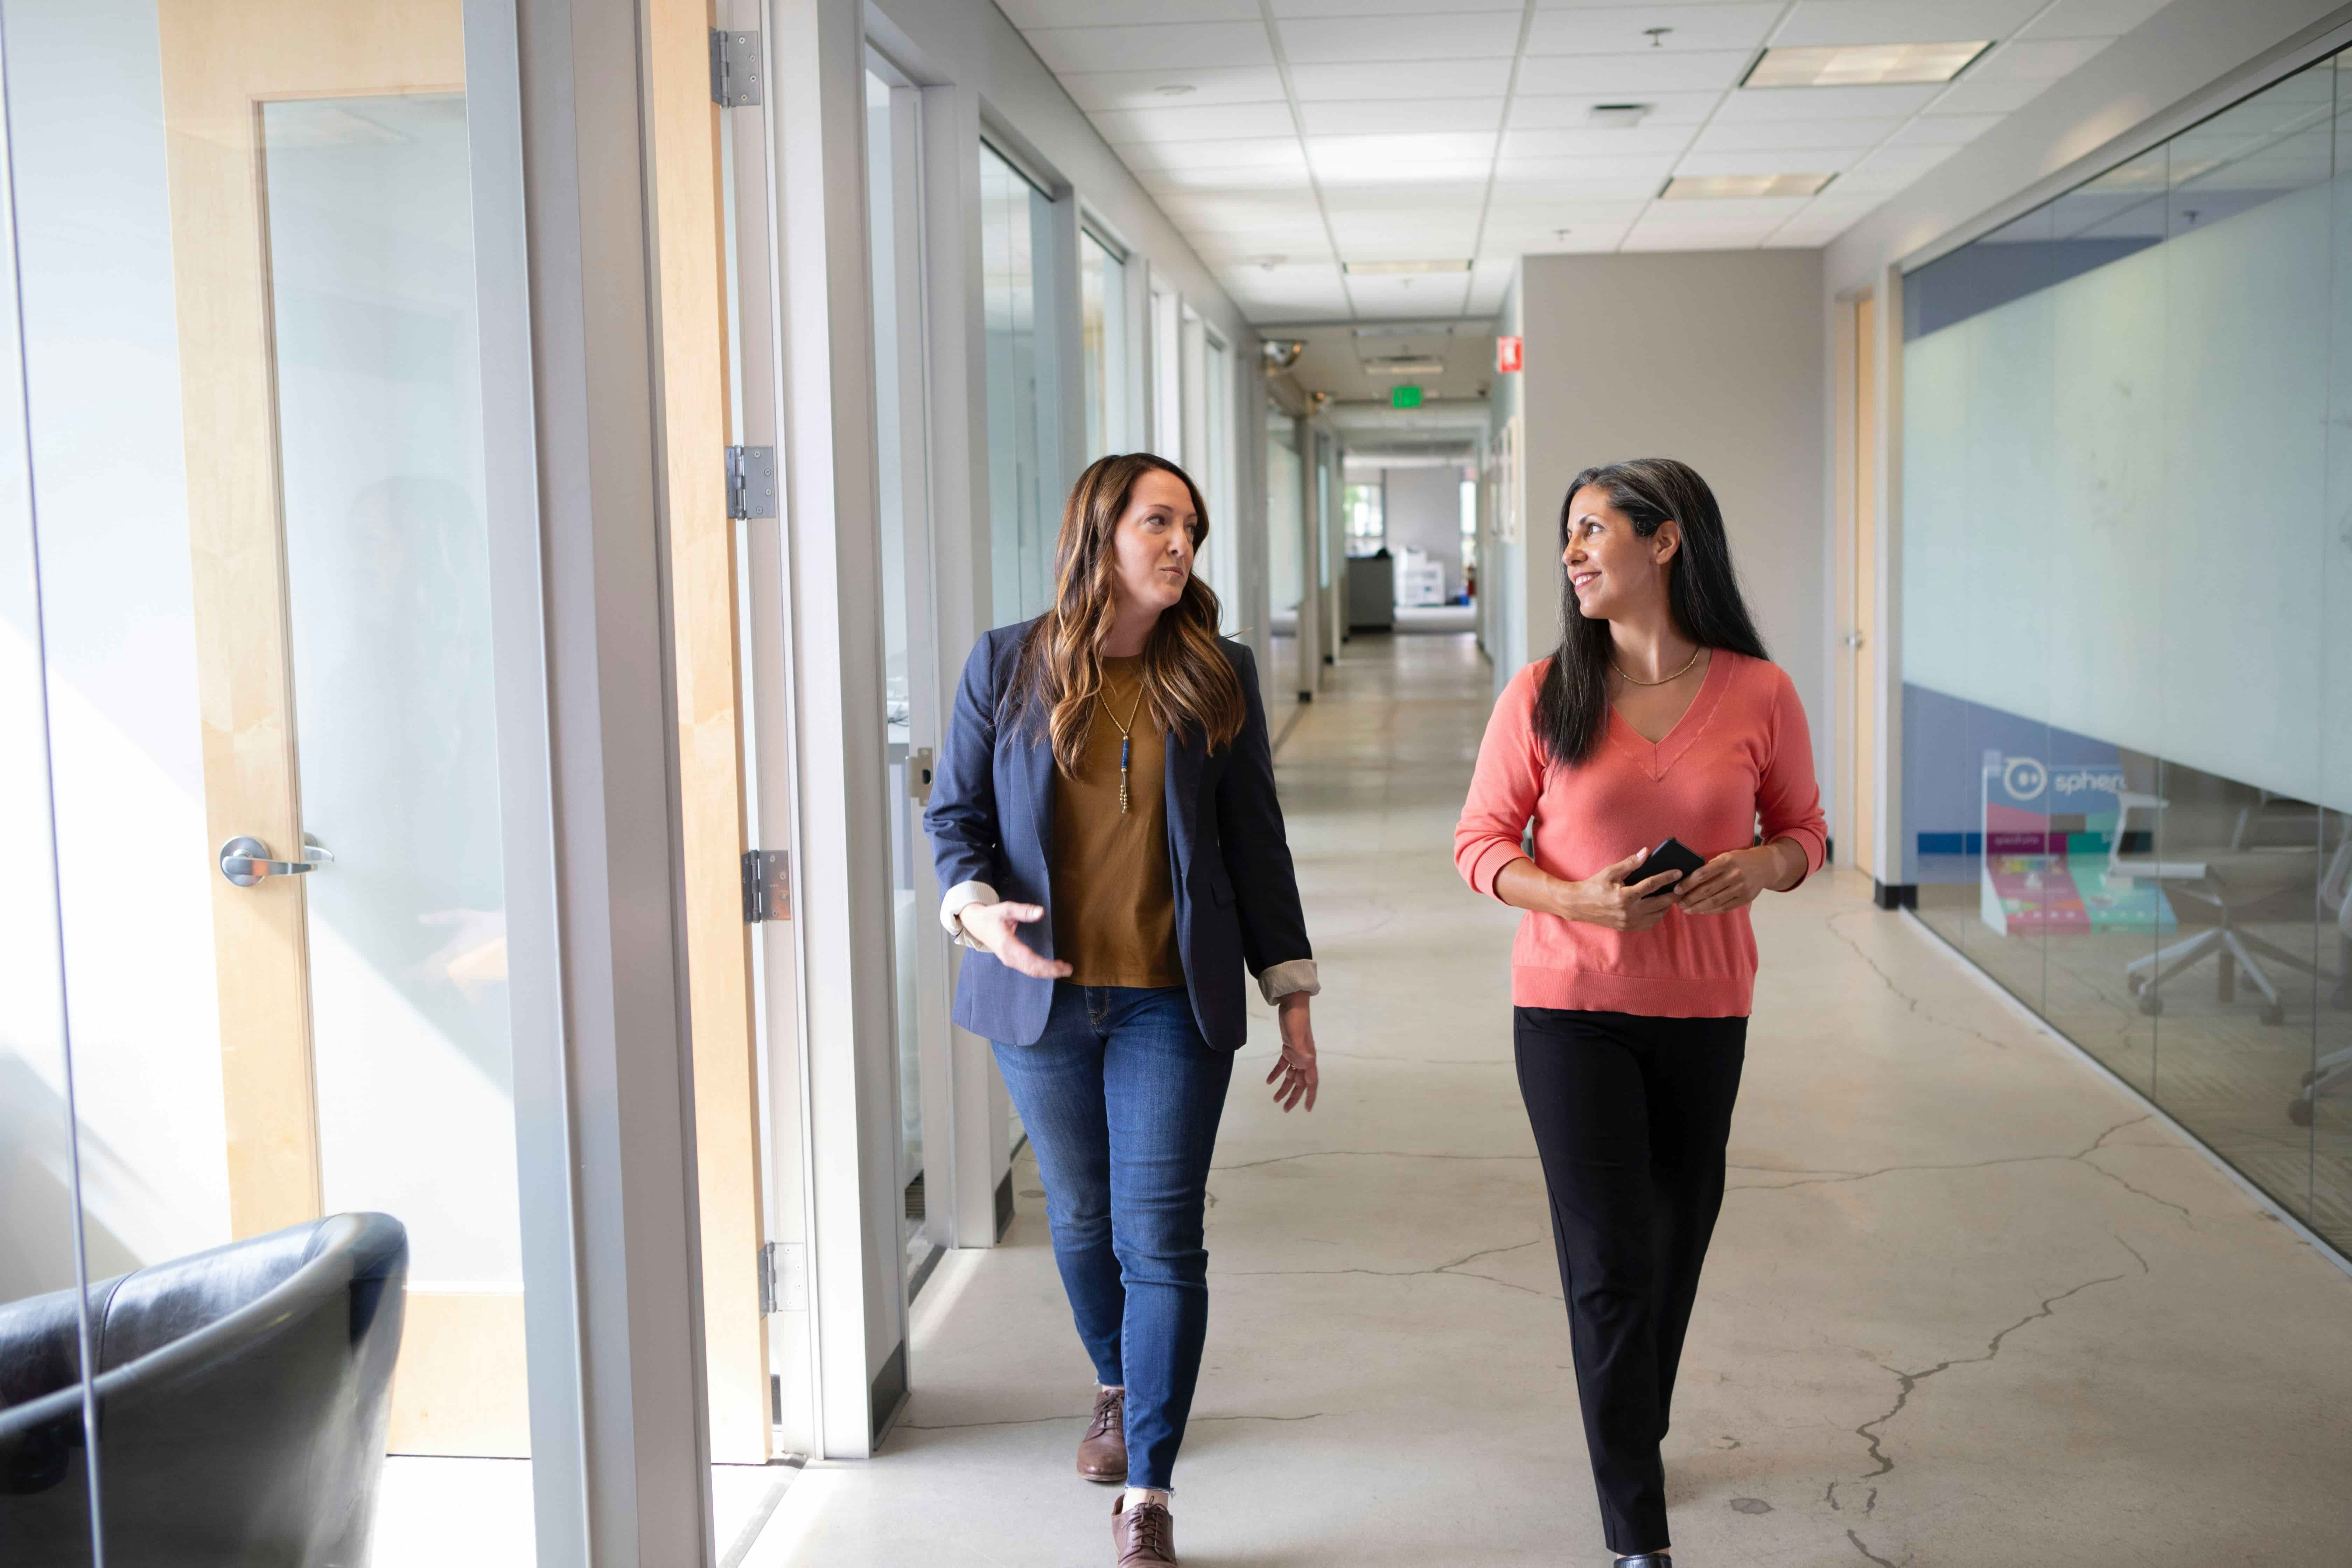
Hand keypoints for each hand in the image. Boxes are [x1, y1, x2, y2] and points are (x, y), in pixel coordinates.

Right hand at [955, 901, 1072, 978]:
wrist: (975, 923)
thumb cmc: (991, 916)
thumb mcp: (1006, 908)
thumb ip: (1024, 911)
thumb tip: (1041, 912)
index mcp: (1007, 945)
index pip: (1030, 960)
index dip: (1047, 965)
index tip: (1062, 966)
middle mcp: (1008, 956)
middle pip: (1032, 969)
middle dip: (1051, 971)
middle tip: (1068, 969)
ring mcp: (1009, 960)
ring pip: (1030, 971)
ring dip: (1047, 972)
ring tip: (1063, 969)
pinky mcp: (1011, 960)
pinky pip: (1027, 968)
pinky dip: (1040, 970)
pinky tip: (1051, 968)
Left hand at [1265, 994, 1317, 1111]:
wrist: (1292, 1002)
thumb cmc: (1296, 1017)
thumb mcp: (1297, 1034)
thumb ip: (1301, 1050)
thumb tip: (1306, 1065)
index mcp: (1309, 1058)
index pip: (1311, 1082)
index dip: (1310, 1096)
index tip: (1307, 1109)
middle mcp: (1305, 1058)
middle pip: (1300, 1082)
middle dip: (1293, 1096)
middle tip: (1284, 1109)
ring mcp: (1297, 1053)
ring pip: (1291, 1075)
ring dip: (1284, 1087)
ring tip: (1274, 1099)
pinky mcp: (1288, 1047)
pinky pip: (1283, 1064)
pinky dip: (1277, 1073)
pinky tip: (1268, 1081)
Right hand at [1554, 847, 1683, 932]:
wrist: (1578, 905)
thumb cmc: (1594, 886)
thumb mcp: (1610, 872)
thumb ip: (1630, 863)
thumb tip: (1646, 852)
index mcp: (1624, 896)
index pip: (1652, 885)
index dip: (1667, 877)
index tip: (1679, 872)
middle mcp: (1628, 911)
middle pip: (1659, 903)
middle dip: (1673, 895)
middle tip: (1681, 887)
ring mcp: (1628, 922)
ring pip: (1656, 916)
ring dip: (1666, 906)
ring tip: (1670, 896)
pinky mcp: (1626, 927)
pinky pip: (1649, 923)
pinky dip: (1657, 915)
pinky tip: (1658, 907)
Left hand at [1675, 844, 1786, 914]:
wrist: (1766, 866)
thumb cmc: (1740, 860)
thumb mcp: (1726, 856)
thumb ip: (1710, 866)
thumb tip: (1688, 878)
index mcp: (1727, 861)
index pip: (1703, 873)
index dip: (1688, 883)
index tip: (1677, 889)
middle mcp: (1734, 875)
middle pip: (1707, 890)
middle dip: (1690, 898)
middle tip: (1678, 903)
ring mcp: (1741, 888)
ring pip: (1715, 901)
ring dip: (1698, 907)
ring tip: (1686, 909)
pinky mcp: (1745, 898)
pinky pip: (1724, 907)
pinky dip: (1711, 910)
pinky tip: (1701, 910)